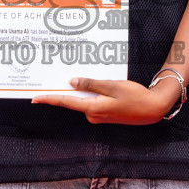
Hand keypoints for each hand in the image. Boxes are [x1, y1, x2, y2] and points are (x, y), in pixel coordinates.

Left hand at [31, 76, 178, 124]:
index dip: (49, 99)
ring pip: (84, 99)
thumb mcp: (112, 86)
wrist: (153, 109)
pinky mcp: (105, 113)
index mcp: (93, 108)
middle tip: (55, 76)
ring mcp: (99, 115)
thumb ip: (91, 84)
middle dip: (65, 89)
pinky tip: (97, 83)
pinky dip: (91, 92)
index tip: (35, 98)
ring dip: (82, 88)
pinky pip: (92, 100)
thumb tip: (72, 83)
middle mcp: (93, 115)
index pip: (66, 102)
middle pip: (73, 100)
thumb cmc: (135, 97)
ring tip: (83, 74)